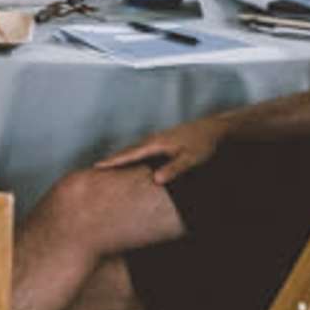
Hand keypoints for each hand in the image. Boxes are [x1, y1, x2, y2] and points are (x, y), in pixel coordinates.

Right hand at [94, 118, 222, 183]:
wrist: (214, 128)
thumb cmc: (203, 144)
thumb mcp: (191, 159)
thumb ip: (174, 169)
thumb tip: (155, 180)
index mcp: (156, 143)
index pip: (130, 154)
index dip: (113, 161)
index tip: (97, 166)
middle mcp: (154, 139)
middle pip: (128, 150)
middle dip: (112, 158)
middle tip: (96, 167)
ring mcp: (158, 138)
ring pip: (134, 148)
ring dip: (122, 155)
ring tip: (110, 164)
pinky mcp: (163, 140)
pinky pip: (142, 147)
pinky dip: (132, 153)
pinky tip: (133, 158)